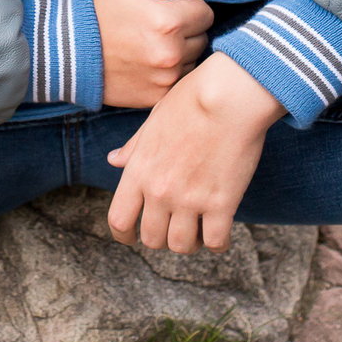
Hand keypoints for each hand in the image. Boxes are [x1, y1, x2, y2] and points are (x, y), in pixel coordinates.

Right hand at [93, 0, 213, 108]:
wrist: (66, 51)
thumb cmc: (96, 9)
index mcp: (168, 22)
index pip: (205, 13)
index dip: (187, 7)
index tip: (167, 7)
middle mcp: (171, 54)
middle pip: (202, 37)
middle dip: (186, 29)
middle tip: (158, 26)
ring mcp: (165, 79)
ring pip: (193, 61)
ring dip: (181, 52)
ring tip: (153, 44)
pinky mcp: (158, 97)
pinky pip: (180, 82)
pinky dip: (171, 73)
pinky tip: (150, 63)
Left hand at [106, 53, 286, 252]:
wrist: (228, 96)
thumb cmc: (191, 101)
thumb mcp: (153, 121)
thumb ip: (134, 148)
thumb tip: (114, 160)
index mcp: (139, 171)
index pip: (119, 219)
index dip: (122, 235)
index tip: (131, 238)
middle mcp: (160, 190)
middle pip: (152, 238)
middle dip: (161, 238)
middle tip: (173, 228)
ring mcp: (190, 199)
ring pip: (181, 246)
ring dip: (188, 243)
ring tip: (197, 232)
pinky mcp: (221, 203)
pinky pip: (215, 242)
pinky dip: (218, 243)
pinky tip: (220, 234)